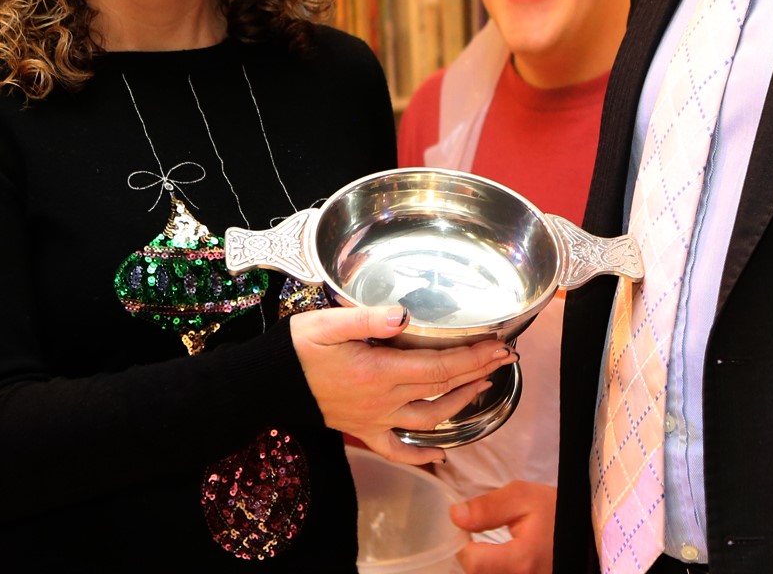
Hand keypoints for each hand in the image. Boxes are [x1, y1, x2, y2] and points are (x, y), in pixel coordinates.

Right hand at [290, 305, 515, 464]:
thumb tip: (405, 315)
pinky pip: (397, 451)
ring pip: (429, 419)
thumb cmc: (298, 347)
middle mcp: (383, 400)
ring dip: (461, 405)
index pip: (440, 367)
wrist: (267, 382)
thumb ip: (368, 318)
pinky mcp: (363, 430)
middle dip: (478, 372)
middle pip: (442, 390)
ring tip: (483, 386)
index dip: (474, 357)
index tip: (499, 345)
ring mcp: (375, 419)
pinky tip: (441, 457)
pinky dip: (421, 456)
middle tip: (505, 358)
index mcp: (380, 372)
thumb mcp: (329, 323)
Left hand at [450, 480, 554, 573]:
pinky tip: (502, 559)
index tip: (468, 529)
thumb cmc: (556, 512)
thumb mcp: (523, 497)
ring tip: (494, 548)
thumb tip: (455, 516)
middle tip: (482, 535)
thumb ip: (488, 507)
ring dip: (484, 564)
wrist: (582, 530)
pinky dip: (494, 568)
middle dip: (473, 555)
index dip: (463, 544)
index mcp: (521, 560)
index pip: (473, 562)